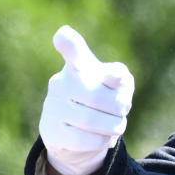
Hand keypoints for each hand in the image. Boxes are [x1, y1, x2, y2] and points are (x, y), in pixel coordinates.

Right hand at [38, 26, 134, 174]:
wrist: (79, 131)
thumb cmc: (105, 98)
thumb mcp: (118, 84)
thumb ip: (118, 76)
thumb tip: (113, 77)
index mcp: (78, 66)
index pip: (74, 51)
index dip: (70, 44)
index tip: (63, 34)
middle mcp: (61, 83)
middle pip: (97, 96)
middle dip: (120, 107)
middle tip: (123, 109)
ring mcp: (53, 107)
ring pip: (92, 121)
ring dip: (114, 126)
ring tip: (116, 124)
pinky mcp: (51, 131)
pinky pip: (84, 140)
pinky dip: (102, 141)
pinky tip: (103, 137)